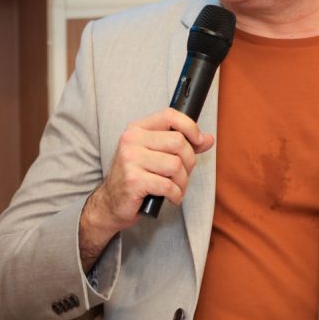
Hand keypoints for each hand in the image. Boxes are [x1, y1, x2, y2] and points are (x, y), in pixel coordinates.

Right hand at [79, 108, 213, 269]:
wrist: (111, 203)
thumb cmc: (136, 177)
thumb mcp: (157, 156)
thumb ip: (182, 146)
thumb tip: (208, 139)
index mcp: (137, 129)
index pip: (169, 115)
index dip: (190, 127)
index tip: (198, 141)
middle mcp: (131, 140)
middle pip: (178, 142)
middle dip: (189, 161)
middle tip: (182, 174)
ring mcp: (131, 160)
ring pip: (176, 165)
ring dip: (182, 182)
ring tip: (176, 188)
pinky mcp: (134, 180)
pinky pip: (168, 185)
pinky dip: (175, 194)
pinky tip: (170, 197)